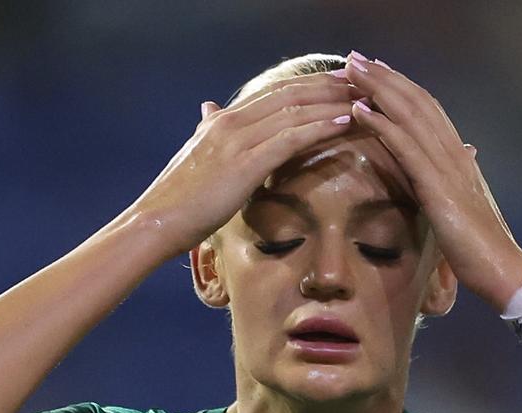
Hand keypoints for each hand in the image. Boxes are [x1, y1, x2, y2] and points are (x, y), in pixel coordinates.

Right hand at [128, 72, 366, 259]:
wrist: (157, 220)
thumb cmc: (178, 199)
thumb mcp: (195, 155)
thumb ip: (208, 131)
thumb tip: (207, 109)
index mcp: (221, 121)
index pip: (273, 93)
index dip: (308, 85)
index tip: (337, 82)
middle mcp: (230, 122)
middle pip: (289, 95)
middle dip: (328, 87)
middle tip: (361, 82)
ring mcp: (238, 140)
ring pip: (294, 111)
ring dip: (332, 103)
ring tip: (363, 98)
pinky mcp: (246, 163)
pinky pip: (291, 139)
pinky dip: (320, 127)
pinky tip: (344, 122)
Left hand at [340, 51, 521, 309]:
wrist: (502, 271)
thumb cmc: (480, 250)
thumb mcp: (464, 208)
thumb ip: (454, 183)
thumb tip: (460, 160)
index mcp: (460, 159)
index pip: (429, 111)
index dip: (402, 88)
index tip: (377, 71)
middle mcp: (455, 154)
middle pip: (417, 103)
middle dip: (385, 78)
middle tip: (355, 58)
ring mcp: (448, 168)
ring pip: (410, 115)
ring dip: (377, 90)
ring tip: (351, 71)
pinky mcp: (438, 188)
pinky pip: (406, 147)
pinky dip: (382, 125)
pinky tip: (359, 111)